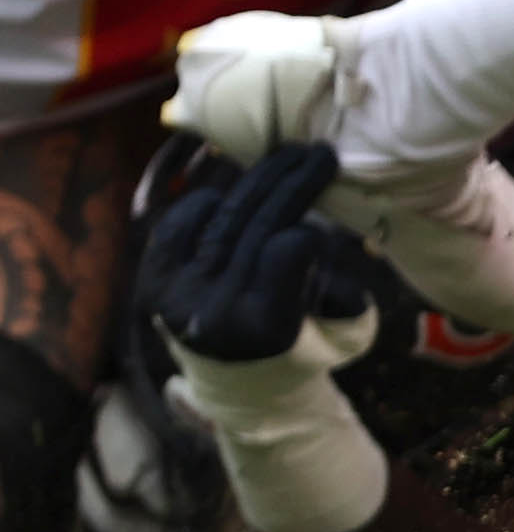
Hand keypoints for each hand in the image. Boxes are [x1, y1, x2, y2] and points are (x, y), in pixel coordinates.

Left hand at [144, 143, 364, 365]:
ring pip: (223, 215)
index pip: (290, 248)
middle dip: (294, 179)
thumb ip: (343, 285)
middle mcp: (214, 310)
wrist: (235, 379)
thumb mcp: (337, 327)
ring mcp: (177, 294)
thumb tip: (331, 234)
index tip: (325, 226)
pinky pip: (178, 223)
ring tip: (287, 155)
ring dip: (260, 177)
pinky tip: (230, 194)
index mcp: (265, 326)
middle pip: (258, 223)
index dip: (311, 230)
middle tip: (320, 152)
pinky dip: (205, 203)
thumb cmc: (300, 344)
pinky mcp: (153, 282)